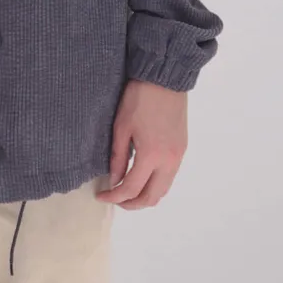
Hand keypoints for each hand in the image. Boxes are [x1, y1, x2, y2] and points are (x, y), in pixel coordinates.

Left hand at [96, 79, 187, 208]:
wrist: (164, 78)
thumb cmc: (139, 99)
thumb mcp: (121, 127)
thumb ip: (118, 157)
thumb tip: (114, 180)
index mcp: (151, 156)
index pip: (131, 188)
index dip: (114, 196)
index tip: (101, 195)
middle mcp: (169, 161)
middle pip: (152, 197)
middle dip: (132, 203)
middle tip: (115, 198)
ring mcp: (178, 156)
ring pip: (163, 190)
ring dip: (146, 196)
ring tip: (127, 190)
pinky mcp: (182, 149)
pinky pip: (170, 177)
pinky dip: (156, 184)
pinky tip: (142, 176)